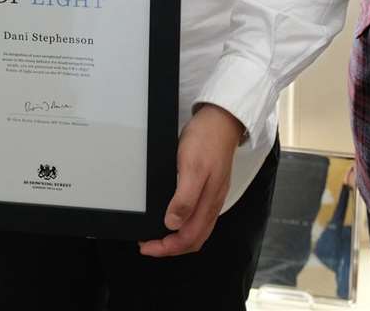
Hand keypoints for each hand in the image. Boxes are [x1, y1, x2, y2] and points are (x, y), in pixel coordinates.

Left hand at [138, 104, 242, 257]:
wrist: (221, 120)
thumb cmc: (206, 140)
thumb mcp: (191, 167)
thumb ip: (184, 198)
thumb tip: (173, 224)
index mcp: (208, 203)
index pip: (188, 239)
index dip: (166, 248)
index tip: (147, 246)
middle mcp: (212, 204)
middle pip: (193, 239)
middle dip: (170, 247)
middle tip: (148, 244)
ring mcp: (212, 197)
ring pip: (196, 230)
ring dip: (177, 238)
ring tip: (157, 235)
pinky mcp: (211, 188)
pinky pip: (199, 217)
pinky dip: (184, 224)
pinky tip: (173, 217)